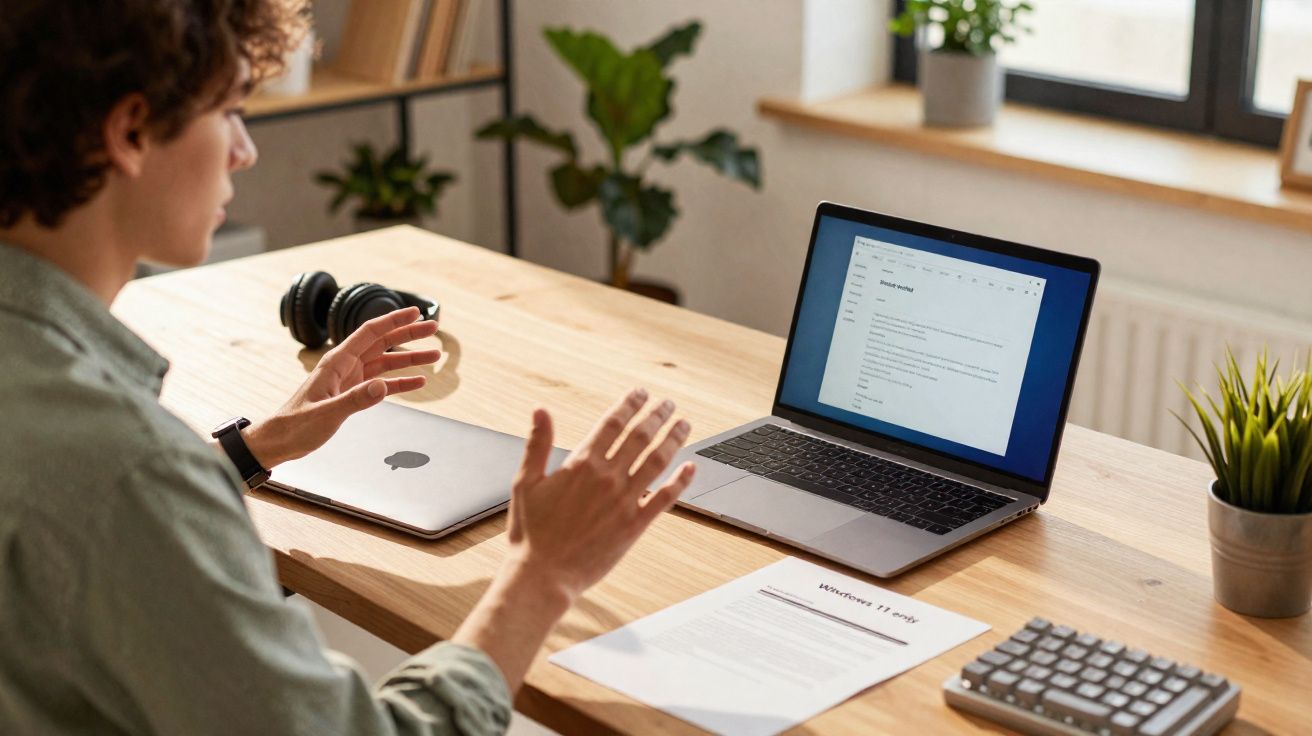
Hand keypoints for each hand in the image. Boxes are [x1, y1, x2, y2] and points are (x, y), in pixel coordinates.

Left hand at [244, 307, 440, 467]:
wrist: (281, 440)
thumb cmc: (295, 425)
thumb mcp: (326, 413)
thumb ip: (354, 400)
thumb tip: (381, 387)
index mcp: (337, 362)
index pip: (370, 333)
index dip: (394, 321)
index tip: (415, 313)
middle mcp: (346, 366)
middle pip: (383, 343)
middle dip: (408, 334)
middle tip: (433, 327)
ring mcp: (350, 379)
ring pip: (386, 362)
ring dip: (410, 359)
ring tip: (435, 355)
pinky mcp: (353, 394)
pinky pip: (382, 384)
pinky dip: (400, 382)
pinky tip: (418, 382)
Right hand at [504, 389, 696, 602]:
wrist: (542, 575)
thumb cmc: (531, 532)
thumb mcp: (525, 482)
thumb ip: (537, 443)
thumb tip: (540, 410)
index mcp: (580, 464)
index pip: (613, 423)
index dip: (629, 404)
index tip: (640, 393)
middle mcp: (607, 478)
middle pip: (640, 436)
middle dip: (657, 415)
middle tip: (668, 403)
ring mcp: (624, 501)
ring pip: (658, 461)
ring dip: (674, 439)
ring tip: (684, 424)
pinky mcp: (635, 525)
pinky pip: (665, 498)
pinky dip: (681, 481)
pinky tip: (691, 468)